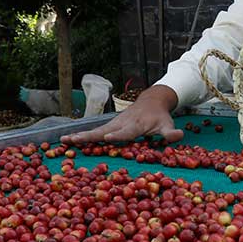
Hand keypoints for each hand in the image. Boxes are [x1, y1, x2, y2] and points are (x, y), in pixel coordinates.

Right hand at [60, 85, 183, 144]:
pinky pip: (95, 132)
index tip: (106, 138)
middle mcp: (121, 124)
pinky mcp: (109, 126)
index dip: (117, 135)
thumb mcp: (168, 124)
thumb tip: (178, 136)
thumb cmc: (160, 116)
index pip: (125, 132)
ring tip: (64, 140)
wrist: (151, 100)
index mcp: (136, 125)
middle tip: (73, 140)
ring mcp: (113, 124)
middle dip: (89, 136)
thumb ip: (171, 133)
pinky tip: (67, 140)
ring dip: (80, 136)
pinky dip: (82, 136)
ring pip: (95, 131)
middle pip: (103, 131)